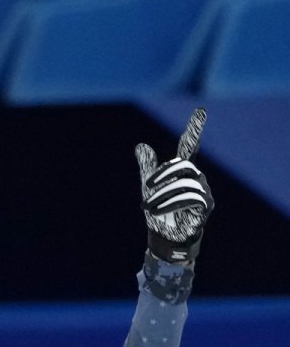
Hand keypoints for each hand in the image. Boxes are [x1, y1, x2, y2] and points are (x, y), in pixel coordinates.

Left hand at [135, 107, 213, 263]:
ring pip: (184, 182)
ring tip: (149, 206)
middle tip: (146, 187)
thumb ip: (148, 167)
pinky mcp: (206, 205)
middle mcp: (196, 176)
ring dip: (163, 194)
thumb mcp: (149, 187)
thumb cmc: (160, 210)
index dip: (194, 129)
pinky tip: (159, 211)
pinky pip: (191, 197)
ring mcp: (204, 190)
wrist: (165, 236)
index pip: (189, 145)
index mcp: (182, 170)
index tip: (201, 110)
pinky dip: (171, 202)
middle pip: (182, 165)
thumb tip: (141, 145)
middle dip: (162, 175)